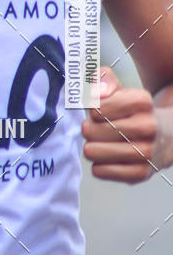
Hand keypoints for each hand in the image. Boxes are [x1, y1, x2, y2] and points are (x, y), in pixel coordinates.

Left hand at [82, 67, 165, 182]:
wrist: (166, 136)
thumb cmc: (134, 113)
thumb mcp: (120, 89)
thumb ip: (102, 81)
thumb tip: (95, 94)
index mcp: (142, 102)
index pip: (96, 108)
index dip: (92, 110)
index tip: (100, 111)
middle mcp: (148, 127)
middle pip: (90, 130)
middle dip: (89, 128)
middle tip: (99, 128)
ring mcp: (146, 152)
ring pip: (92, 152)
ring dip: (92, 147)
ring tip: (103, 142)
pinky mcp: (140, 174)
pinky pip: (99, 171)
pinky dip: (99, 165)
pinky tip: (109, 157)